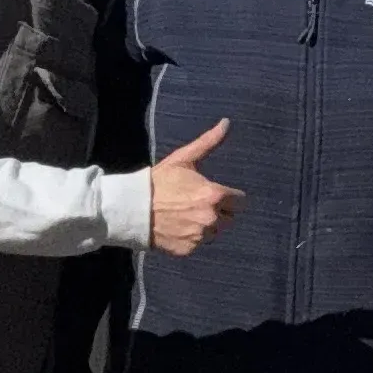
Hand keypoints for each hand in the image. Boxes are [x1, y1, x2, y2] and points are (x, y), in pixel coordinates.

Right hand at [140, 121, 240, 255]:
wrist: (132, 208)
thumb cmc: (160, 181)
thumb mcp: (184, 159)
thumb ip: (209, 142)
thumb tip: (227, 123)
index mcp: (215, 195)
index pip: (240, 201)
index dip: (228, 196)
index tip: (214, 194)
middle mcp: (212, 218)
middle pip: (229, 218)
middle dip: (218, 211)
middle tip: (197, 204)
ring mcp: (201, 236)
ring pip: (215, 232)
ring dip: (206, 225)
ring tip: (186, 216)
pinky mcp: (189, 249)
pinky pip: (199, 244)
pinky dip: (191, 238)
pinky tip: (178, 227)